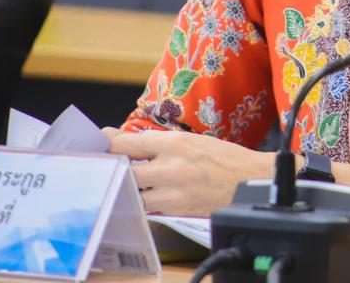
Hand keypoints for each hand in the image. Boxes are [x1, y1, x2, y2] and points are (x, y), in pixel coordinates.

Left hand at [107, 130, 271, 216]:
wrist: (250, 181)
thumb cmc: (225, 158)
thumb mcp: (192, 140)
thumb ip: (159, 142)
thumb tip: (126, 140)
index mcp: (174, 142)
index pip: (126, 143)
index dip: (108, 143)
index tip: (99, 142)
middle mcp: (170, 166)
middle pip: (124, 168)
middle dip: (115, 166)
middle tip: (109, 163)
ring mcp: (171, 191)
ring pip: (133, 190)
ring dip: (130, 185)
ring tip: (133, 179)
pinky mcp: (175, 210)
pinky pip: (147, 206)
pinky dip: (144, 200)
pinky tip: (149, 193)